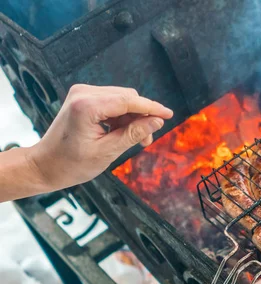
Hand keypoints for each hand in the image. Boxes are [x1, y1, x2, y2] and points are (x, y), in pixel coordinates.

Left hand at [30, 84, 172, 189]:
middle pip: (127, 97)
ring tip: (138, 140)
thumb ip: (133, 134)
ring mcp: (82, 93)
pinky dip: (121, 117)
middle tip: (148, 139)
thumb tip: (157, 122)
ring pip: (121, 99)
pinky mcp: (82, 98)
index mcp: (87, 106)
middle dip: (142, 116)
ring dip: (133, 118)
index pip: (129, 101)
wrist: (44, 165)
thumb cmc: (71, 164)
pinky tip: (124, 133)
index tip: (169, 115)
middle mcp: (83, 93)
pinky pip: (111, 102)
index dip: (152, 108)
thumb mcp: (107, 152)